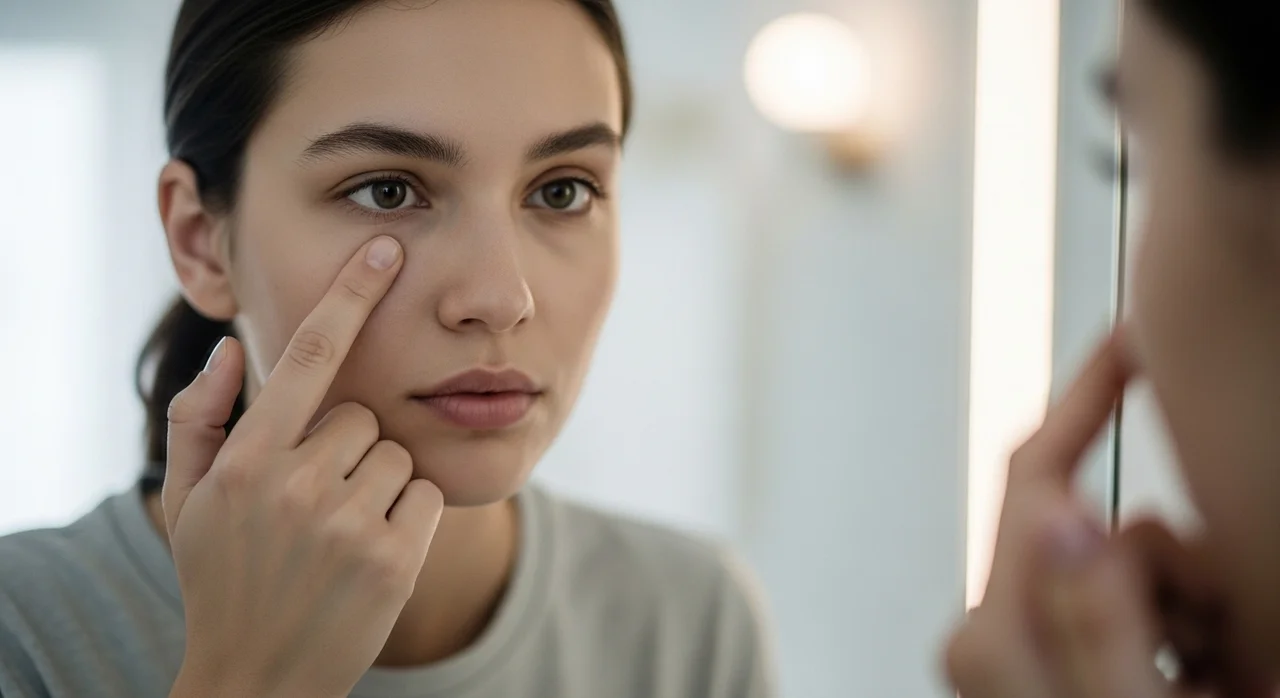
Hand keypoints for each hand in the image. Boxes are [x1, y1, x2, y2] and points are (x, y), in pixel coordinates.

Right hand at [163, 237, 443, 697]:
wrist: (258, 677)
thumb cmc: (223, 577)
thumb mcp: (189, 501)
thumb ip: (198, 419)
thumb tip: (226, 350)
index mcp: (247, 461)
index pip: (306, 357)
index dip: (349, 296)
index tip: (384, 248)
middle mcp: (297, 485)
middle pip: (361, 417)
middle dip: (346, 450)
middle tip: (315, 503)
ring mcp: (349, 523)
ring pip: (397, 456)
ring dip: (377, 486)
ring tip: (338, 533)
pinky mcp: (396, 558)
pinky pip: (425, 497)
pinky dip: (408, 518)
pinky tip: (370, 554)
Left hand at [943, 333, 1272, 697]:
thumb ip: (1096, 617)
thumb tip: (1067, 520)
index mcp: (995, 639)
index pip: (1036, 477)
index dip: (1085, 398)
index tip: (1131, 339)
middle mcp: (994, 634)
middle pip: (1104, 528)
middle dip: (1179, 569)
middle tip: (1218, 659)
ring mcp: (1022, 648)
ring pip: (1132, 564)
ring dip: (1192, 612)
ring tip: (1212, 685)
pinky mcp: (1056, 659)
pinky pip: (1135, 603)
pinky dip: (1182, 634)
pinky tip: (1197, 684)